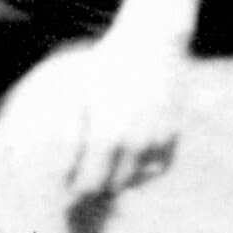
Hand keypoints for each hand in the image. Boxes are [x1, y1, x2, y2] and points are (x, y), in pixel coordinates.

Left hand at [59, 20, 188, 204]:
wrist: (151, 43)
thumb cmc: (106, 65)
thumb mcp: (77, 93)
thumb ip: (67, 133)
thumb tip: (59, 166)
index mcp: (106, 137)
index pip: (88, 184)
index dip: (74, 189)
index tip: (65, 187)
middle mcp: (134, 145)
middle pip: (112, 186)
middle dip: (96, 185)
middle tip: (83, 177)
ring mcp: (157, 141)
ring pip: (136, 179)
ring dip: (119, 178)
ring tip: (104, 167)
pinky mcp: (173, 134)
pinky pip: (159, 167)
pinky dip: (145, 170)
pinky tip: (131, 160)